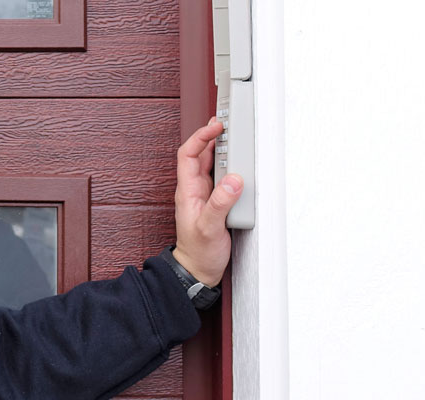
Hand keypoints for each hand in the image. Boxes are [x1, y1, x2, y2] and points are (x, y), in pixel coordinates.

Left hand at [172, 119, 243, 286]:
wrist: (198, 270)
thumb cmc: (198, 252)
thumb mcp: (209, 228)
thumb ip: (220, 204)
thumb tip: (234, 180)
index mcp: (187, 191)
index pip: (188, 155)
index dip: (200, 137)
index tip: (216, 128)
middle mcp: (194, 190)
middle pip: (199, 155)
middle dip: (211, 137)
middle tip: (226, 124)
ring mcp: (204, 195)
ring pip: (210, 165)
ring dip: (219, 149)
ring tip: (232, 136)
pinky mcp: (214, 202)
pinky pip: (220, 178)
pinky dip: (228, 166)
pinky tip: (237, 163)